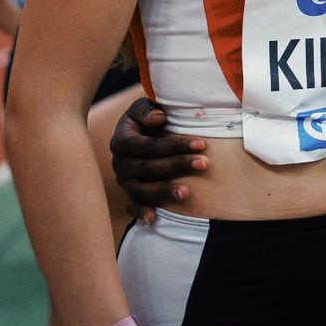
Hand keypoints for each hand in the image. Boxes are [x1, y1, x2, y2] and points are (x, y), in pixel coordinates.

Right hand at [109, 97, 205, 218]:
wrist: (142, 133)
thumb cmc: (148, 118)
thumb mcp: (144, 107)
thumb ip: (147, 109)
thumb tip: (158, 118)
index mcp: (122, 141)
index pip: (149, 146)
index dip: (175, 145)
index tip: (202, 143)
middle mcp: (120, 163)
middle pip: (148, 168)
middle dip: (178, 166)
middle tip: (204, 164)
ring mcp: (124, 181)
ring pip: (141, 189)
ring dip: (163, 192)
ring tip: (187, 193)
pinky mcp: (129, 194)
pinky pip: (131, 206)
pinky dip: (140, 212)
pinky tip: (153, 219)